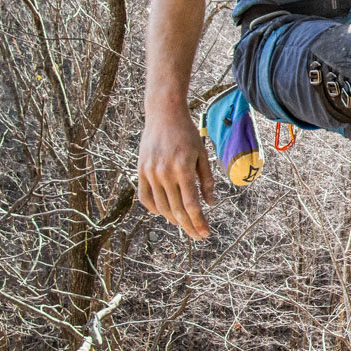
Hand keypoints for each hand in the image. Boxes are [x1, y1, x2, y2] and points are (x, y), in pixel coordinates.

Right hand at [137, 106, 214, 239]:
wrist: (164, 115)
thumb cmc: (188, 134)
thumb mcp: (202, 154)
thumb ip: (206, 180)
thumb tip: (209, 204)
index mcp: (183, 169)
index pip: (191, 204)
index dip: (199, 221)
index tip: (205, 233)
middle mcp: (164, 173)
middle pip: (176, 209)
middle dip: (189, 226)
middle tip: (197, 236)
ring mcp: (150, 172)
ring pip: (161, 206)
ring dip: (173, 219)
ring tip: (184, 225)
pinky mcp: (140, 170)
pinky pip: (145, 197)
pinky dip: (155, 209)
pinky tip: (165, 214)